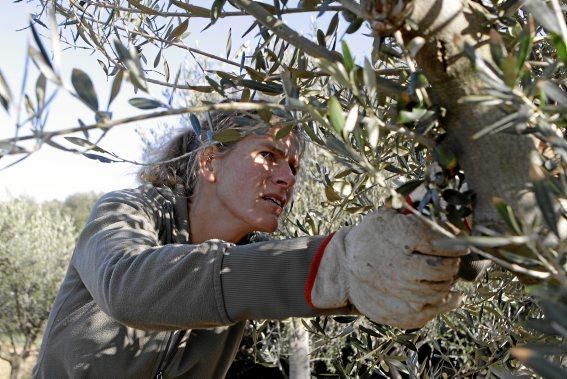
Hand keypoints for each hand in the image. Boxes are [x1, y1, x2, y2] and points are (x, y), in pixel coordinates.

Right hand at [306, 208, 467, 328]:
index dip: (456, 246)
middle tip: (450, 262)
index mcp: (400, 237)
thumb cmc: (371, 238)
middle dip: (451, 265)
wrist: (342, 267)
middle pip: (443, 270)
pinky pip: (429, 312)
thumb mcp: (388, 216)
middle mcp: (399, 266)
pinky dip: (444, 304)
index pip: (442, 244)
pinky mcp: (395, 312)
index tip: (460, 246)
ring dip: (447, 284)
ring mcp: (396, 292)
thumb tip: (451, 227)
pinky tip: (448, 296)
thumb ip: (418, 218)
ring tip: (443, 276)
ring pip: (439, 292)